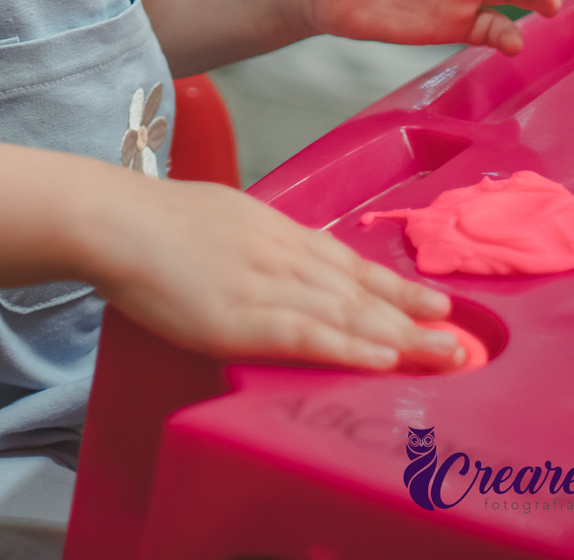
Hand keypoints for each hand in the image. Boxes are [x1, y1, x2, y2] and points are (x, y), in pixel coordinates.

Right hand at [100, 176, 462, 369]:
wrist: (115, 219)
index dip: (395, 285)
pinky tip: (381, 358)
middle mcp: (280, 253)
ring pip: (345, 312)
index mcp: (273, 229)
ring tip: (441, 355)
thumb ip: (256, 240)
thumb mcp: (221, 215)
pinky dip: (348, 347)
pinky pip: (306, 335)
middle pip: (358, 289)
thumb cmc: (155, 220)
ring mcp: (263, 284)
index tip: (435, 302)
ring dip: (399, 336)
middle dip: (412, 316)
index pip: (347, 261)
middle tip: (458, 339)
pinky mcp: (240, 317)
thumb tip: (280, 258)